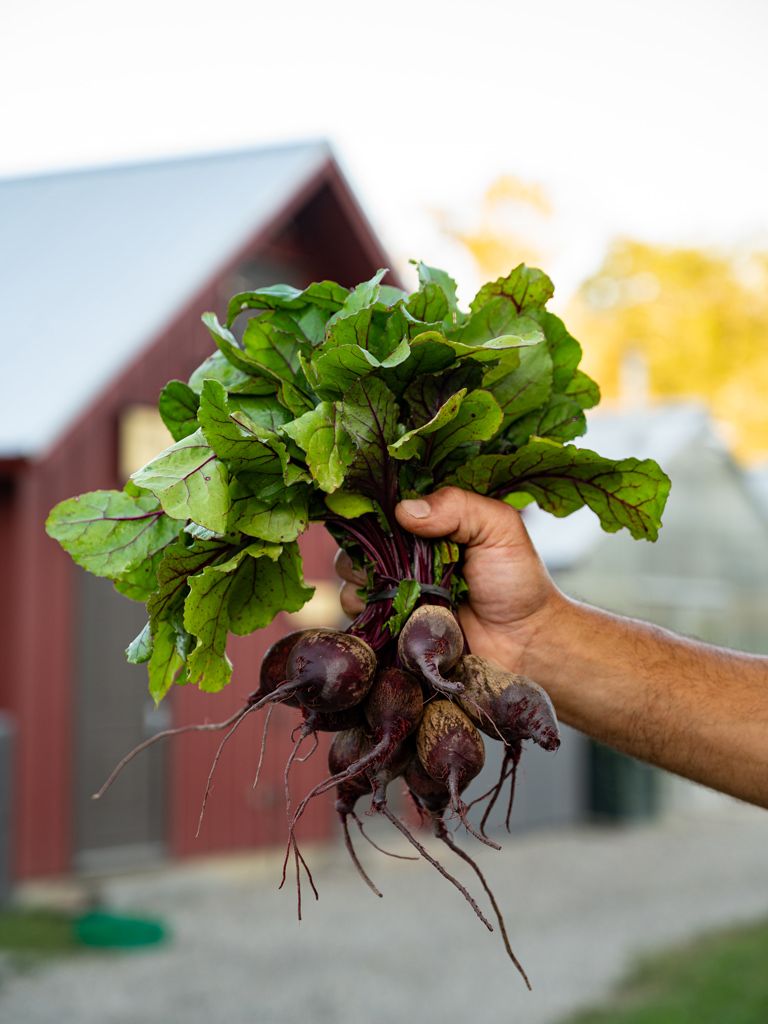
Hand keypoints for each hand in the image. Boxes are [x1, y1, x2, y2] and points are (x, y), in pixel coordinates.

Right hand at [336, 487, 563, 671]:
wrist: (525, 646)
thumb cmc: (518, 582)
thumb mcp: (499, 529)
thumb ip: (459, 507)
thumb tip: (403, 511)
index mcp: (428, 525)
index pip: (383, 506)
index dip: (373, 509)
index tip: (378, 518)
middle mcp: (405, 555)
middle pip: (358, 540)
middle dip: (364, 548)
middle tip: (393, 562)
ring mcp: (395, 591)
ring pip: (350, 576)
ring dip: (362, 581)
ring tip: (396, 591)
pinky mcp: (390, 626)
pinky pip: (358, 616)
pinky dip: (363, 613)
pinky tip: (390, 615)